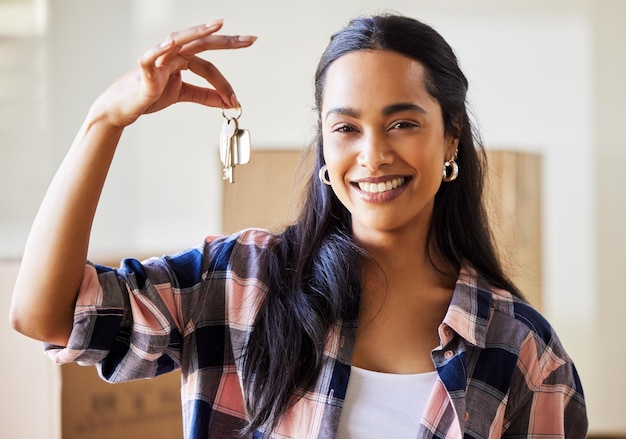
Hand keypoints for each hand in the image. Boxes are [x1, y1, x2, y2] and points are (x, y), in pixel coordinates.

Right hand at [91, 19, 255, 127]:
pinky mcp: (143, 69)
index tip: (236, 101)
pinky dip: (159, 49)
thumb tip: (227, 101)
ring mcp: (158, 58)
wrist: (124, 107)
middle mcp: (172, 53)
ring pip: (179, 40)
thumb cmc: (150, 95)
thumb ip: (204, 96)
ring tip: (217, 26)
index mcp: (181, 59)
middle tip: (250, 39)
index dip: (224, 85)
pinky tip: (170, 43)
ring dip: (198, 32)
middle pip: (202, 44)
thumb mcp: (182, 95)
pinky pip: (151, 56)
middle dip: (227, 41)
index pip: (209, 68)